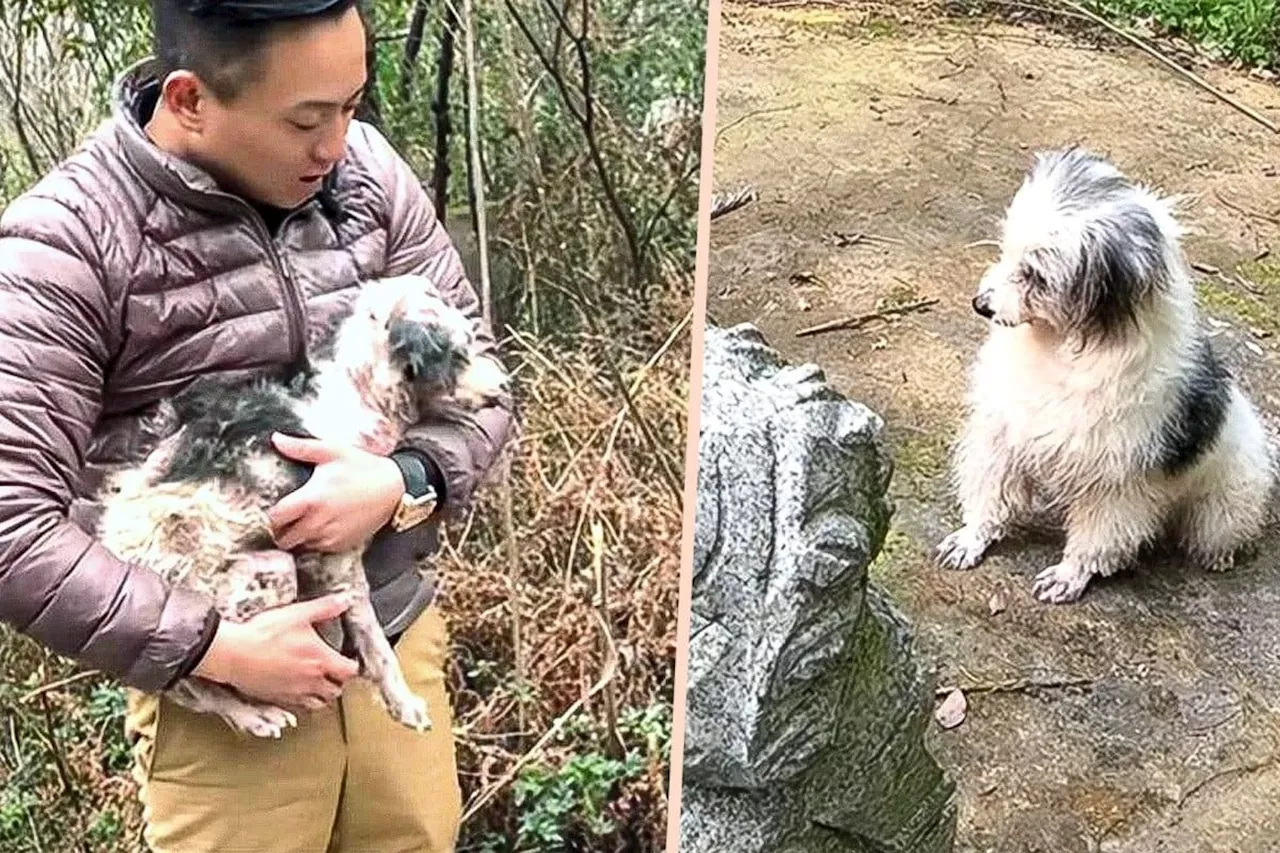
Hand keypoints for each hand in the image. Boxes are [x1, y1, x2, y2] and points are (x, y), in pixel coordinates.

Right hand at [192, 593, 359, 711]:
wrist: (233, 654)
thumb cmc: (263, 635)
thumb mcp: (298, 614)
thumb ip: (324, 608)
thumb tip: (344, 601)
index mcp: (320, 660)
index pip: (349, 671)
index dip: (352, 665)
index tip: (349, 659)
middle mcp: (310, 681)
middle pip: (336, 691)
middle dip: (338, 682)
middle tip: (334, 673)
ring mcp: (293, 693)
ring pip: (318, 704)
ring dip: (322, 696)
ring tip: (319, 685)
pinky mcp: (276, 699)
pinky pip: (296, 708)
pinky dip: (301, 702)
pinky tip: (296, 691)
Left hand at [266, 433, 404, 552]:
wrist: (395, 489)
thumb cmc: (365, 468)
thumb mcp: (333, 451)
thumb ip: (301, 447)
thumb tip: (276, 439)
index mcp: (312, 499)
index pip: (275, 518)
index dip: (270, 515)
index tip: (272, 508)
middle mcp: (319, 522)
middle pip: (284, 538)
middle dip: (280, 530)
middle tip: (284, 518)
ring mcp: (331, 536)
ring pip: (300, 546)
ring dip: (297, 536)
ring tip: (302, 521)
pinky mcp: (342, 544)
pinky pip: (318, 549)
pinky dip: (315, 541)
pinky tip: (321, 525)